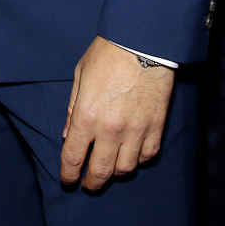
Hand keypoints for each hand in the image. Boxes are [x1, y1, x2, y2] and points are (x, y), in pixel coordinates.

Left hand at [60, 36, 174, 191]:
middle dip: (92, 183)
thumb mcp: (80, 75)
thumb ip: (72, 108)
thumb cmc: (108, 54)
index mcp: (86, 115)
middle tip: (89, 184)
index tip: (68, 180)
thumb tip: (68, 135)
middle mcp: (110, 129)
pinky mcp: (156, 126)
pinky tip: (133, 153)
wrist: (143, 41)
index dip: (69, 174)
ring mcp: (136, 130)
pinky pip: (147, 155)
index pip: (73, 157)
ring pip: (125, 168)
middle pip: (100, 172)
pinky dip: (139, 158)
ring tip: (111, 166)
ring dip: (116, 171)